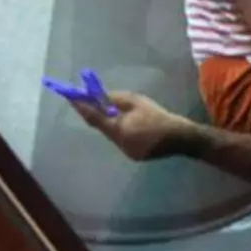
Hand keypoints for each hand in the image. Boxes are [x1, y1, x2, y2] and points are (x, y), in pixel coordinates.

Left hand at [70, 91, 190, 162]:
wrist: (181, 138)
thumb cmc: (160, 117)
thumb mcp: (139, 102)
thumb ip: (118, 99)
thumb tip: (102, 97)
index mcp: (118, 129)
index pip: (93, 117)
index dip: (80, 106)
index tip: (69, 96)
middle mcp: (118, 142)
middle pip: (101, 127)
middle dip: (95, 113)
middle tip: (89, 101)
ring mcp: (125, 151)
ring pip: (112, 134)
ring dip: (110, 122)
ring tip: (116, 111)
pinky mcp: (133, 155)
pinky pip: (122, 140)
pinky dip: (121, 130)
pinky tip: (132, 124)